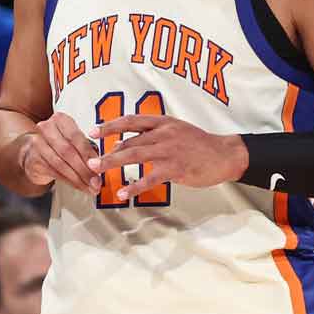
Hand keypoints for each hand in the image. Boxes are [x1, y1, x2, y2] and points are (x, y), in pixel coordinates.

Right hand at [20, 112, 100, 192]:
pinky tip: (79, 186)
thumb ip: (85, 148)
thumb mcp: (72, 139)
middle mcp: (46, 129)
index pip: (75, 136)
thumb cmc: (57, 144)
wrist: (32, 151)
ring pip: (60, 164)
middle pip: (67, 151)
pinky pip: (55, 172)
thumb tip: (101, 163)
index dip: (87, 152)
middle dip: (84, 169)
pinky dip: (70, 181)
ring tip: (89, 186)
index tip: (99, 165)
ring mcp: (38, 144)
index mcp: (60, 120)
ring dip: (78, 178)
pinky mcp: (34, 160)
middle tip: (96, 181)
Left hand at [87, 114, 247, 198]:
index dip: (110, 126)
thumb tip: (123, 143)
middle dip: (107, 151)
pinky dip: (135, 186)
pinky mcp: (176, 168)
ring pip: (135, 155)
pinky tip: (122, 193)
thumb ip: (151, 134)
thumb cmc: (197, 144)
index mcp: (162, 122)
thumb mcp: (175, 130)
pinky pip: (150, 178)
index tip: (92, 132)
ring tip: (97, 172)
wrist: (224, 154)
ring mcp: (169, 150)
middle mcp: (163, 133)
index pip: (131, 121)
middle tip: (89, 160)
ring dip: (113, 164)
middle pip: (129, 140)